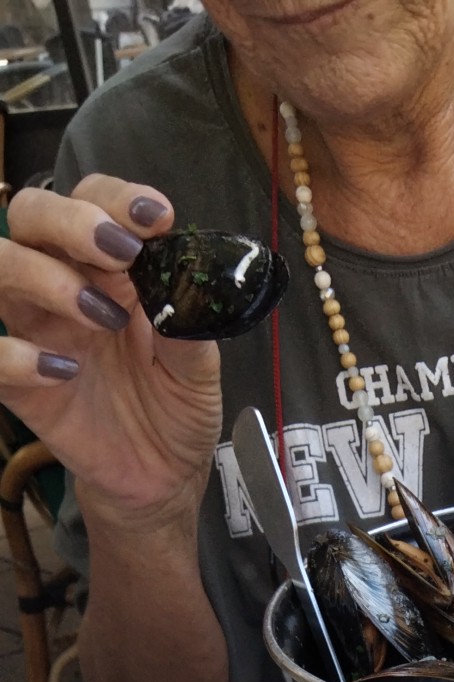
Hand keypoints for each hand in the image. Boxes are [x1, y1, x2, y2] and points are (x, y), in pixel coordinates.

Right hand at [0, 176, 222, 515]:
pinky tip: (63, 372)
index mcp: (111, 268)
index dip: (114, 198)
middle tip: (117, 252)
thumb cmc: (177, 407)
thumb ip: (188, 322)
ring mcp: (37, 330)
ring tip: (99, 314)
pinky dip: (16, 354)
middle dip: (69, 220)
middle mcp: (64, 285)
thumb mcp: (200, 368)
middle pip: (31, 215)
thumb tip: (184, 283)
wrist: (163, 476)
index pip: (93, 202)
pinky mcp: (18, 383)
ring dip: (41, 275)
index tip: (155, 217)